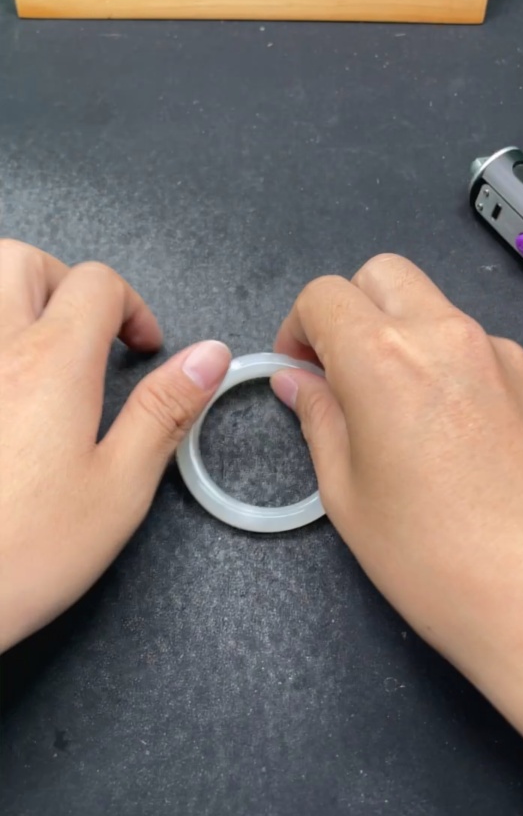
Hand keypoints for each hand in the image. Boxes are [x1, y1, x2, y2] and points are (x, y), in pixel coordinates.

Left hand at [0, 240, 230, 650]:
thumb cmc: (20, 554)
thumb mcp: (117, 489)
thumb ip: (164, 411)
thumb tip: (209, 357)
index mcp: (51, 365)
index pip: (95, 284)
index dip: (132, 307)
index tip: (143, 348)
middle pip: (21, 261)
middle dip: (63, 281)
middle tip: (87, 332)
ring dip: (13, 298)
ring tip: (37, 345)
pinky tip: (3, 383)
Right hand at [272, 254, 522, 747]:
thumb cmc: (438, 561)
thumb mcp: (346, 493)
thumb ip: (318, 419)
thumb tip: (299, 383)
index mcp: (385, 358)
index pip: (325, 294)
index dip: (298, 327)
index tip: (299, 367)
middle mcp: (447, 337)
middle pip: (383, 275)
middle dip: (350, 309)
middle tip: (339, 370)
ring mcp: (499, 354)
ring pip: (433, 306)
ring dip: (401, 334)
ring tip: (394, 408)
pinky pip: (474, 344)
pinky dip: (446, 362)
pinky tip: (446, 429)